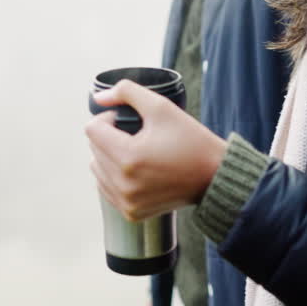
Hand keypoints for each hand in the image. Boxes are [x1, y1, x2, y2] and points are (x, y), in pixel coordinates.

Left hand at [85, 79, 227, 221]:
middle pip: (94, 150)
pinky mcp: (131, 213)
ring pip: (97, 170)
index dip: (108, 118)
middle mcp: (123, 184)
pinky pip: (107, 189)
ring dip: (110, 157)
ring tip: (137, 153)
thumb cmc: (190, 140)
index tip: (126, 120)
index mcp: (128, 157)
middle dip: (109, 138)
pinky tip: (137, 170)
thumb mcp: (161, 107)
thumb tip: (99, 97)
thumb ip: (127, 92)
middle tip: (137, 135)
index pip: (92, 130)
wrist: (214, 176)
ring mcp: (127, 202)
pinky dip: (116, 177)